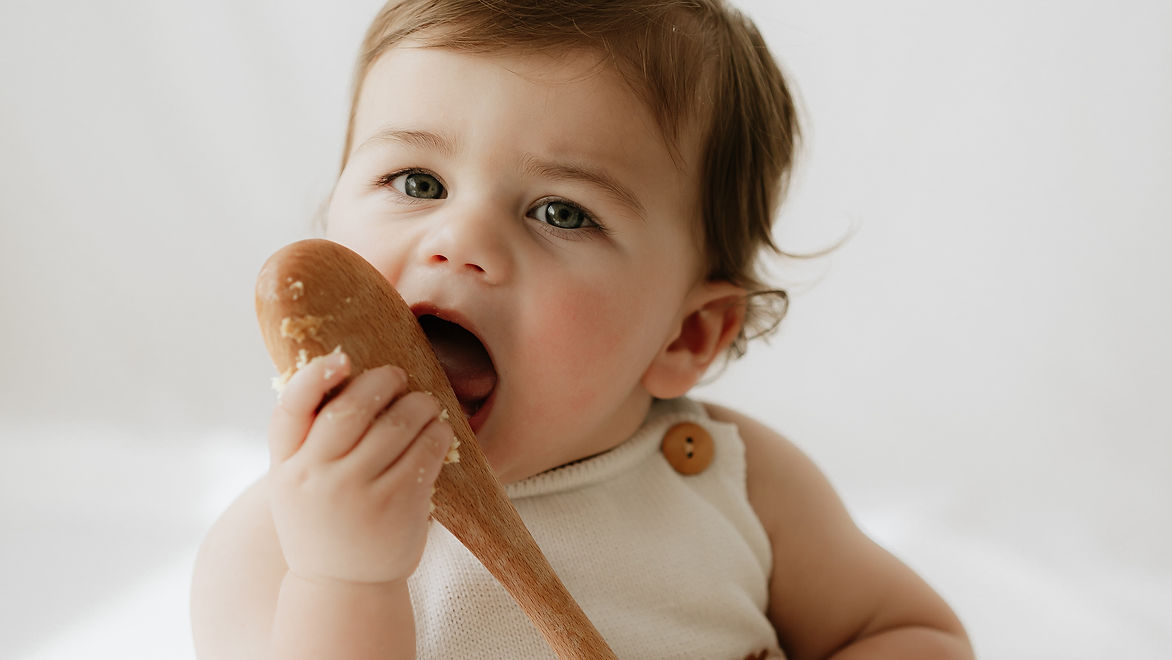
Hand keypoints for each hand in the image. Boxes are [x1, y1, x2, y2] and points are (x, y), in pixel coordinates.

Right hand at [266, 350, 453, 584]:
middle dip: (381, 382)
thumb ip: (309, 441)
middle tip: (397, 376)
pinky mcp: (396, 505)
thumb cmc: (323, 525)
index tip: (342, 358)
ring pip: (395, 424)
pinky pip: (424, 452)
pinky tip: (440, 430)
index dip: (315, 376)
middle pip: (351, 409)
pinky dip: (437, 433)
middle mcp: (316, 478)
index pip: (291, 409)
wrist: (343, 589)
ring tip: (425, 403)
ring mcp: (356, 493)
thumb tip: (343, 376)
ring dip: (417, 404)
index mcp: (285, 469)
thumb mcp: (298, 486)